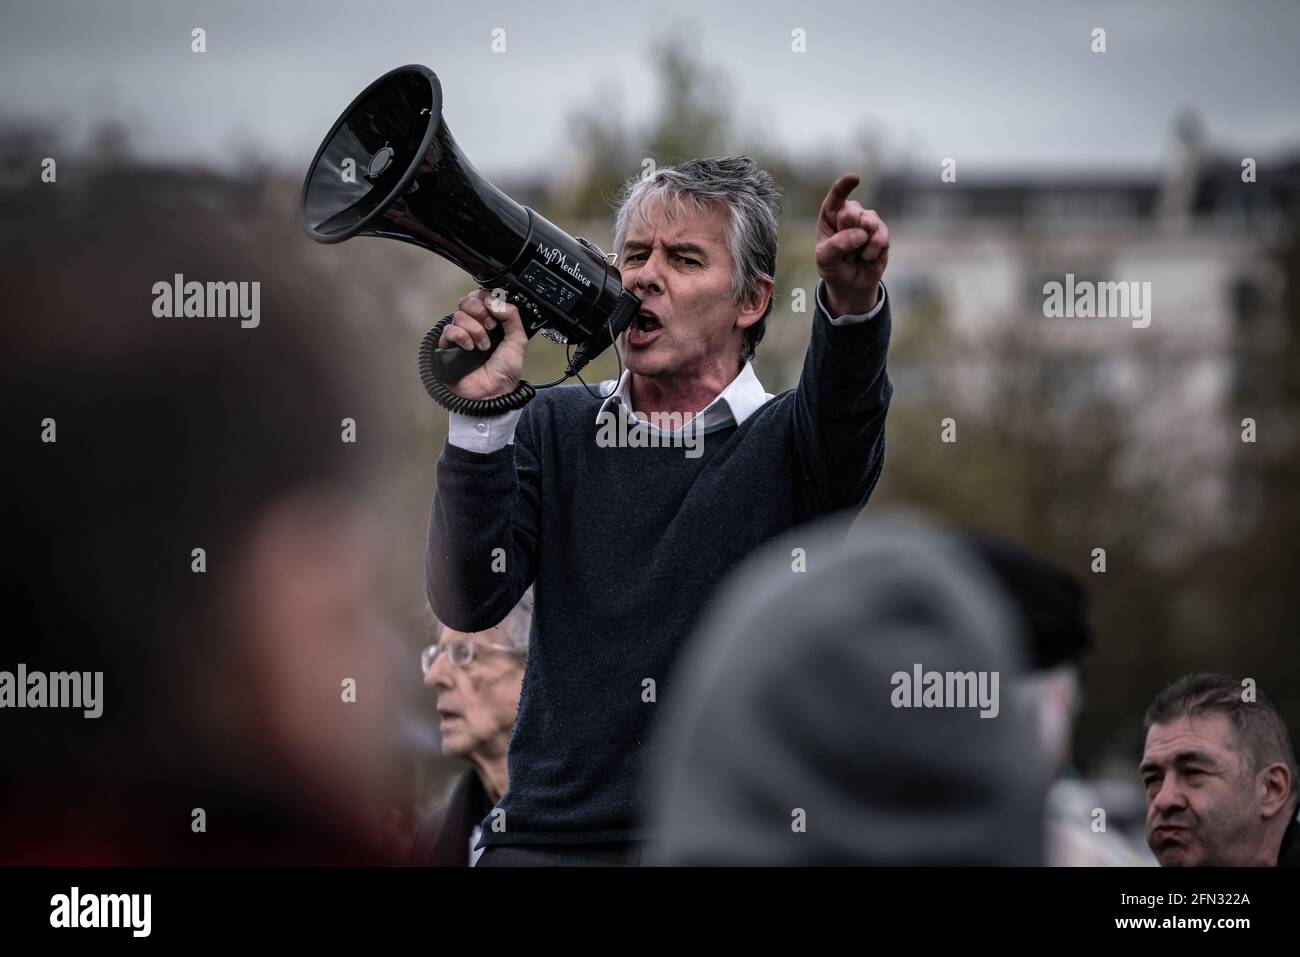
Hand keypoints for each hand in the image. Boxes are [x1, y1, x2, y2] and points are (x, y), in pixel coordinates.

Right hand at [438, 289, 529, 399]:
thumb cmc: (504, 371)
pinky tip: (470, 348)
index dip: (488, 300)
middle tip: (490, 327)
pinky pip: (450, 330)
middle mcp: (474, 325)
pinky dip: (462, 337)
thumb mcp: (518, 340)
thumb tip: (495, 301)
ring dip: (476, 330)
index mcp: (490, 322)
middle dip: (481, 312)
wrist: (493, 392)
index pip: (481, 297)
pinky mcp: (448, 346)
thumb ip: (512, 316)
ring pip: (460, 315)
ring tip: (483, 346)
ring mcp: (460, 335)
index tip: (496, 312)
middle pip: (468, 300)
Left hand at [815, 174, 889, 317]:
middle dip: (846, 234)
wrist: (850, 284)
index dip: (845, 186)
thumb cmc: (833, 266)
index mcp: (831, 213)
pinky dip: (870, 252)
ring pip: (868, 224)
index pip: (837, 196)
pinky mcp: (882, 233)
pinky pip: (879, 238)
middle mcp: (851, 213)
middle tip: (843, 250)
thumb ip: (837, 245)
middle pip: (851, 213)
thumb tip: (860, 233)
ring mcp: (868, 221)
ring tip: (853, 255)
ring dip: (859, 246)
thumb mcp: (824, 259)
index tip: (855, 178)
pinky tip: (866, 257)